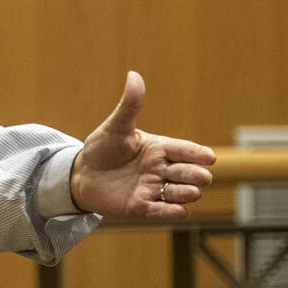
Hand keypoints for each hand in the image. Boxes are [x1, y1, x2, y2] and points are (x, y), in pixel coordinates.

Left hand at [70, 71, 215, 219]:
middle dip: (196, 175)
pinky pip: (162, 212)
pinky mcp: (141, 206)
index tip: (208, 157)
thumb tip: (134, 75)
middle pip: (189, 173)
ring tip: (190, 191)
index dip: (198, 154)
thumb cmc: (101, 148)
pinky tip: (180, 211)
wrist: (79, 174)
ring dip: (188, 193)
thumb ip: (128, 105)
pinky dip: (172, 212)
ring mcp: (153, 188)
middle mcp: (162, 169)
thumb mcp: (115, 127)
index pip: (186, 150)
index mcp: (160, 148)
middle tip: (198, 176)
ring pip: (182, 194)